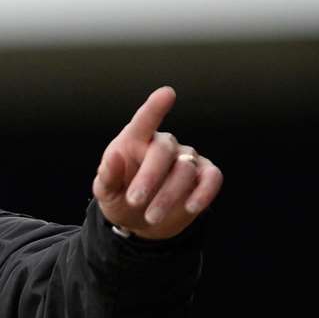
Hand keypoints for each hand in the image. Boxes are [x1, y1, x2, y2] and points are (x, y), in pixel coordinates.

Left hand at [93, 86, 221, 240]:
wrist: (139, 223)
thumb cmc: (121, 199)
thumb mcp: (106, 192)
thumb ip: (108, 176)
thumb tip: (113, 157)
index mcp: (136, 141)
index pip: (145, 121)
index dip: (155, 108)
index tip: (166, 94)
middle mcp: (164, 146)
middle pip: (163, 150)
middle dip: (149, 177)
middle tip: (134, 201)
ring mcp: (186, 159)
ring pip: (185, 169)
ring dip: (168, 195)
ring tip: (151, 217)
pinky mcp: (203, 177)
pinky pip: (212, 178)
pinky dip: (204, 192)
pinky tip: (191, 207)